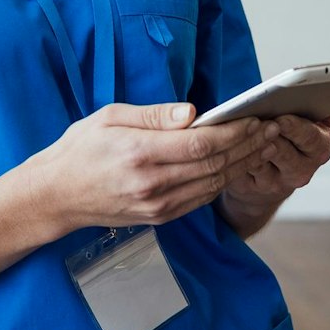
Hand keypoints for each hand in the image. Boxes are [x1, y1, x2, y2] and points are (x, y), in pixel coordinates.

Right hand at [20, 102, 278, 233]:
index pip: (201, 144)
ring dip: (243, 164)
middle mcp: (152, 184)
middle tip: (273, 128)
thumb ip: (153, 115)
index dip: (234, 132)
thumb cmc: (80, 149)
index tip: (256, 118)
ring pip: (214, 184)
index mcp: (140, 154)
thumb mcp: (109, 117)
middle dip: (249, 145)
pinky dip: (224, 180)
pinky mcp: (160, 217)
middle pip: (215, 165)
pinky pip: (201, 198)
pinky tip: (237, 164)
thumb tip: (193, 112)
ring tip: (264, 144)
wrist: (56, 197)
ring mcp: (158, 205)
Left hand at [220, 113, 329, 217]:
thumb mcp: (311, 126)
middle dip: (271, 135)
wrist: (269, 181)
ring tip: (241, 127)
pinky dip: (236, 154)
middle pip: (285, 152)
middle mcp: (302, 169)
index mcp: (319, 148)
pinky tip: (230, 140)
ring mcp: (278, 182)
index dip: (296, 127)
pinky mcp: (253, 188)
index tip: (283, 117)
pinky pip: (243, 170)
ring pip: (262, 161)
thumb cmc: (289, 142)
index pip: (311, 137)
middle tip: (257, 120)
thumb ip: (323, 110)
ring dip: (251, 144)